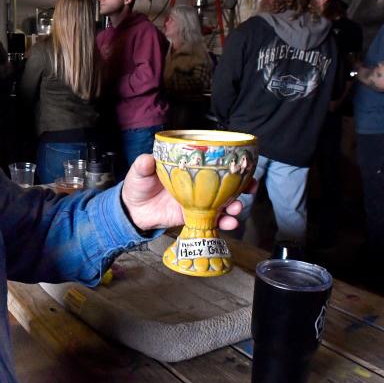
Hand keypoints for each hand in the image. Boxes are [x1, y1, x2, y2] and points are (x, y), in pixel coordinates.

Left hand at [120, 154, 251, 231]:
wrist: (133, 210)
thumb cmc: (139, 185)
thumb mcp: (140, 172)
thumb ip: (144, 165)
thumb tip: (147, 159)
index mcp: (190, 169)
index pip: (214, 163)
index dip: (233, 163)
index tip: (246, 164)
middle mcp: (198, 184)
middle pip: (226, 183)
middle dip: (243, 186)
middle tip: (250, 188)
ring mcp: (198, 201)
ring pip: (224, 203)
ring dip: (235, 206)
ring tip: (236, 210)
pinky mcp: (194, 217)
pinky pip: (213, 220)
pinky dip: (223, 223)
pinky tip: (228, 224)